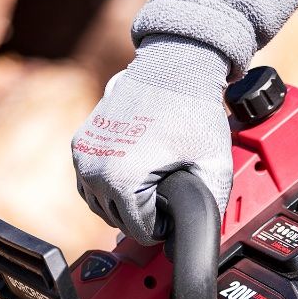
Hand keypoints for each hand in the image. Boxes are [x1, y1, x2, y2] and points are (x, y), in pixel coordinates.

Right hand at [72, 35, 231, 244]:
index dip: (162, 228)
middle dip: (144, 217)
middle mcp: (95, 169)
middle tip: (168, 201)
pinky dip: (109, 190)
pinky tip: (133, 183)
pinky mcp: (81, 143)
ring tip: (152, 194)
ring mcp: (84, 154)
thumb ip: (213, 204)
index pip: (139, 231)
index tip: (175, 213)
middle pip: (118, 220)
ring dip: (125, 207)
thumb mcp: (216, 165)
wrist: (174, 67)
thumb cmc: (194, 112)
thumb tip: (203, 231)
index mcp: (122, 179)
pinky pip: (89, 184)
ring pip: (101, 205)